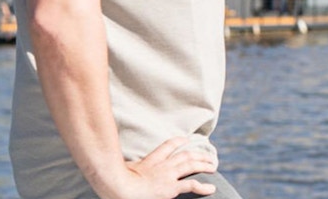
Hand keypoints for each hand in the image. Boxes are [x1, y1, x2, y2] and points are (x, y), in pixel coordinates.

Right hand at [94, 137, 216, 198]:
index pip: (166, 147)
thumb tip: (114, 172)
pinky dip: (203, 186)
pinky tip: (211, 188)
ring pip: (191, 165)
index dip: (177, 142)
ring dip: (204, 164)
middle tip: (208, 156)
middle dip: (198, 154)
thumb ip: (124, 169)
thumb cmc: (114, 181)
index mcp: (149, 161)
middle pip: (184, 155)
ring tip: (213, 166)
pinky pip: (191, 185)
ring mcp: (167, 176)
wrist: (118, 187)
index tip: (184, 139)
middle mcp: (162, 166)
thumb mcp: (119, 171)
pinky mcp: (171, 188)